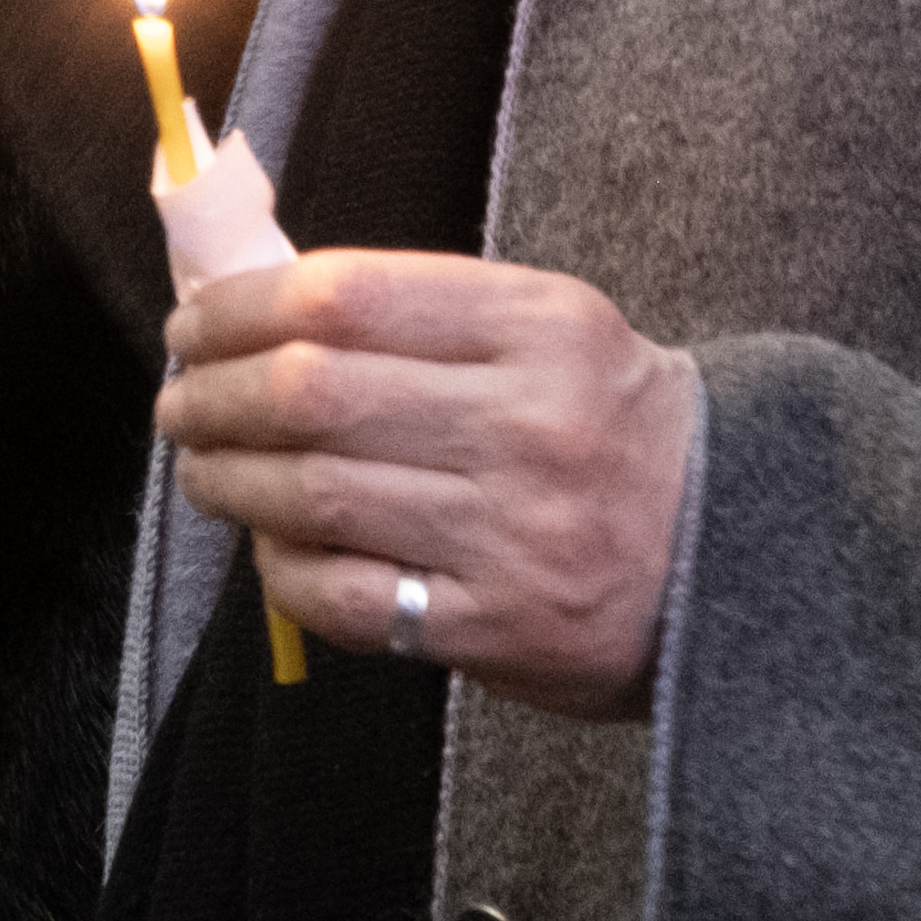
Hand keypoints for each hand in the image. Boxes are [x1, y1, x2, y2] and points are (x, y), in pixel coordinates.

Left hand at [160, 250, 699, 721]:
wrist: (738, 549)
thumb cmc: (613, 427)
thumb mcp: (550, 333)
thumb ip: (422, 317)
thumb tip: (257, 312)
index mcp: (542, 325)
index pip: (347, 294)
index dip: (242, 308)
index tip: (195, 324)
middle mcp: (529, 421)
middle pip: (313, 391)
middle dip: (214, 395)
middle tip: (181, 402)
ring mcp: (513, 530)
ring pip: (313, 493)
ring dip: (227, 479)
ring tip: (203, 469)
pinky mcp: (500, 626)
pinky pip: (346, 595)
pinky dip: (283, 567)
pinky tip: (271, 544)